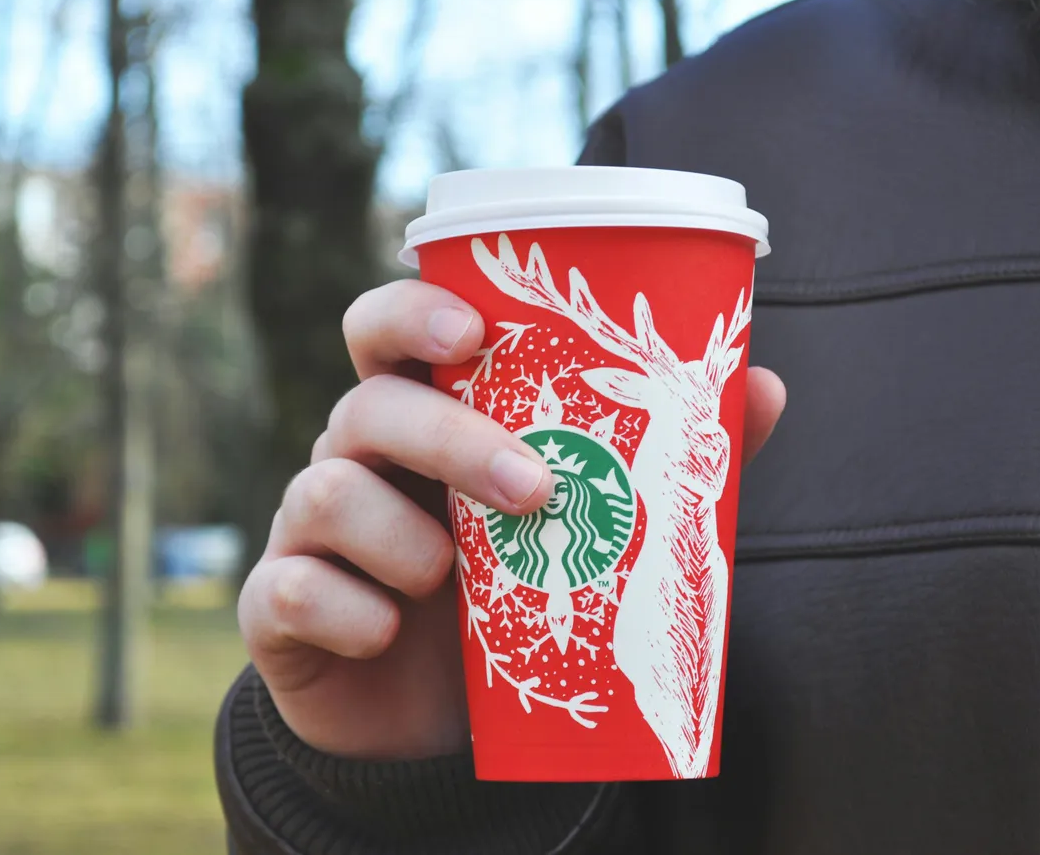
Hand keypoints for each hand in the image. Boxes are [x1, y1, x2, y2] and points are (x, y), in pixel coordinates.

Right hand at [237, 279, 786, 760]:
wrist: (431, 725)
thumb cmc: (504, 601)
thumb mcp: (579, 532)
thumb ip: (661, 461)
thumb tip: (762, 388)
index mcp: (420, 425)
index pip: (385, 333)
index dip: (412, 314)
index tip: (472, 333)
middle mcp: (354, 463)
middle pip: (363, 406)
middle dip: (446, 438)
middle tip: (530, 489)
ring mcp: (307, 534)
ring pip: (320, 491)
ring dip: (399, 535)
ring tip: (454, 582)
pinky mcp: (278, 608)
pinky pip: (288, 589)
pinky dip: (347, 610)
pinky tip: (388, 634)